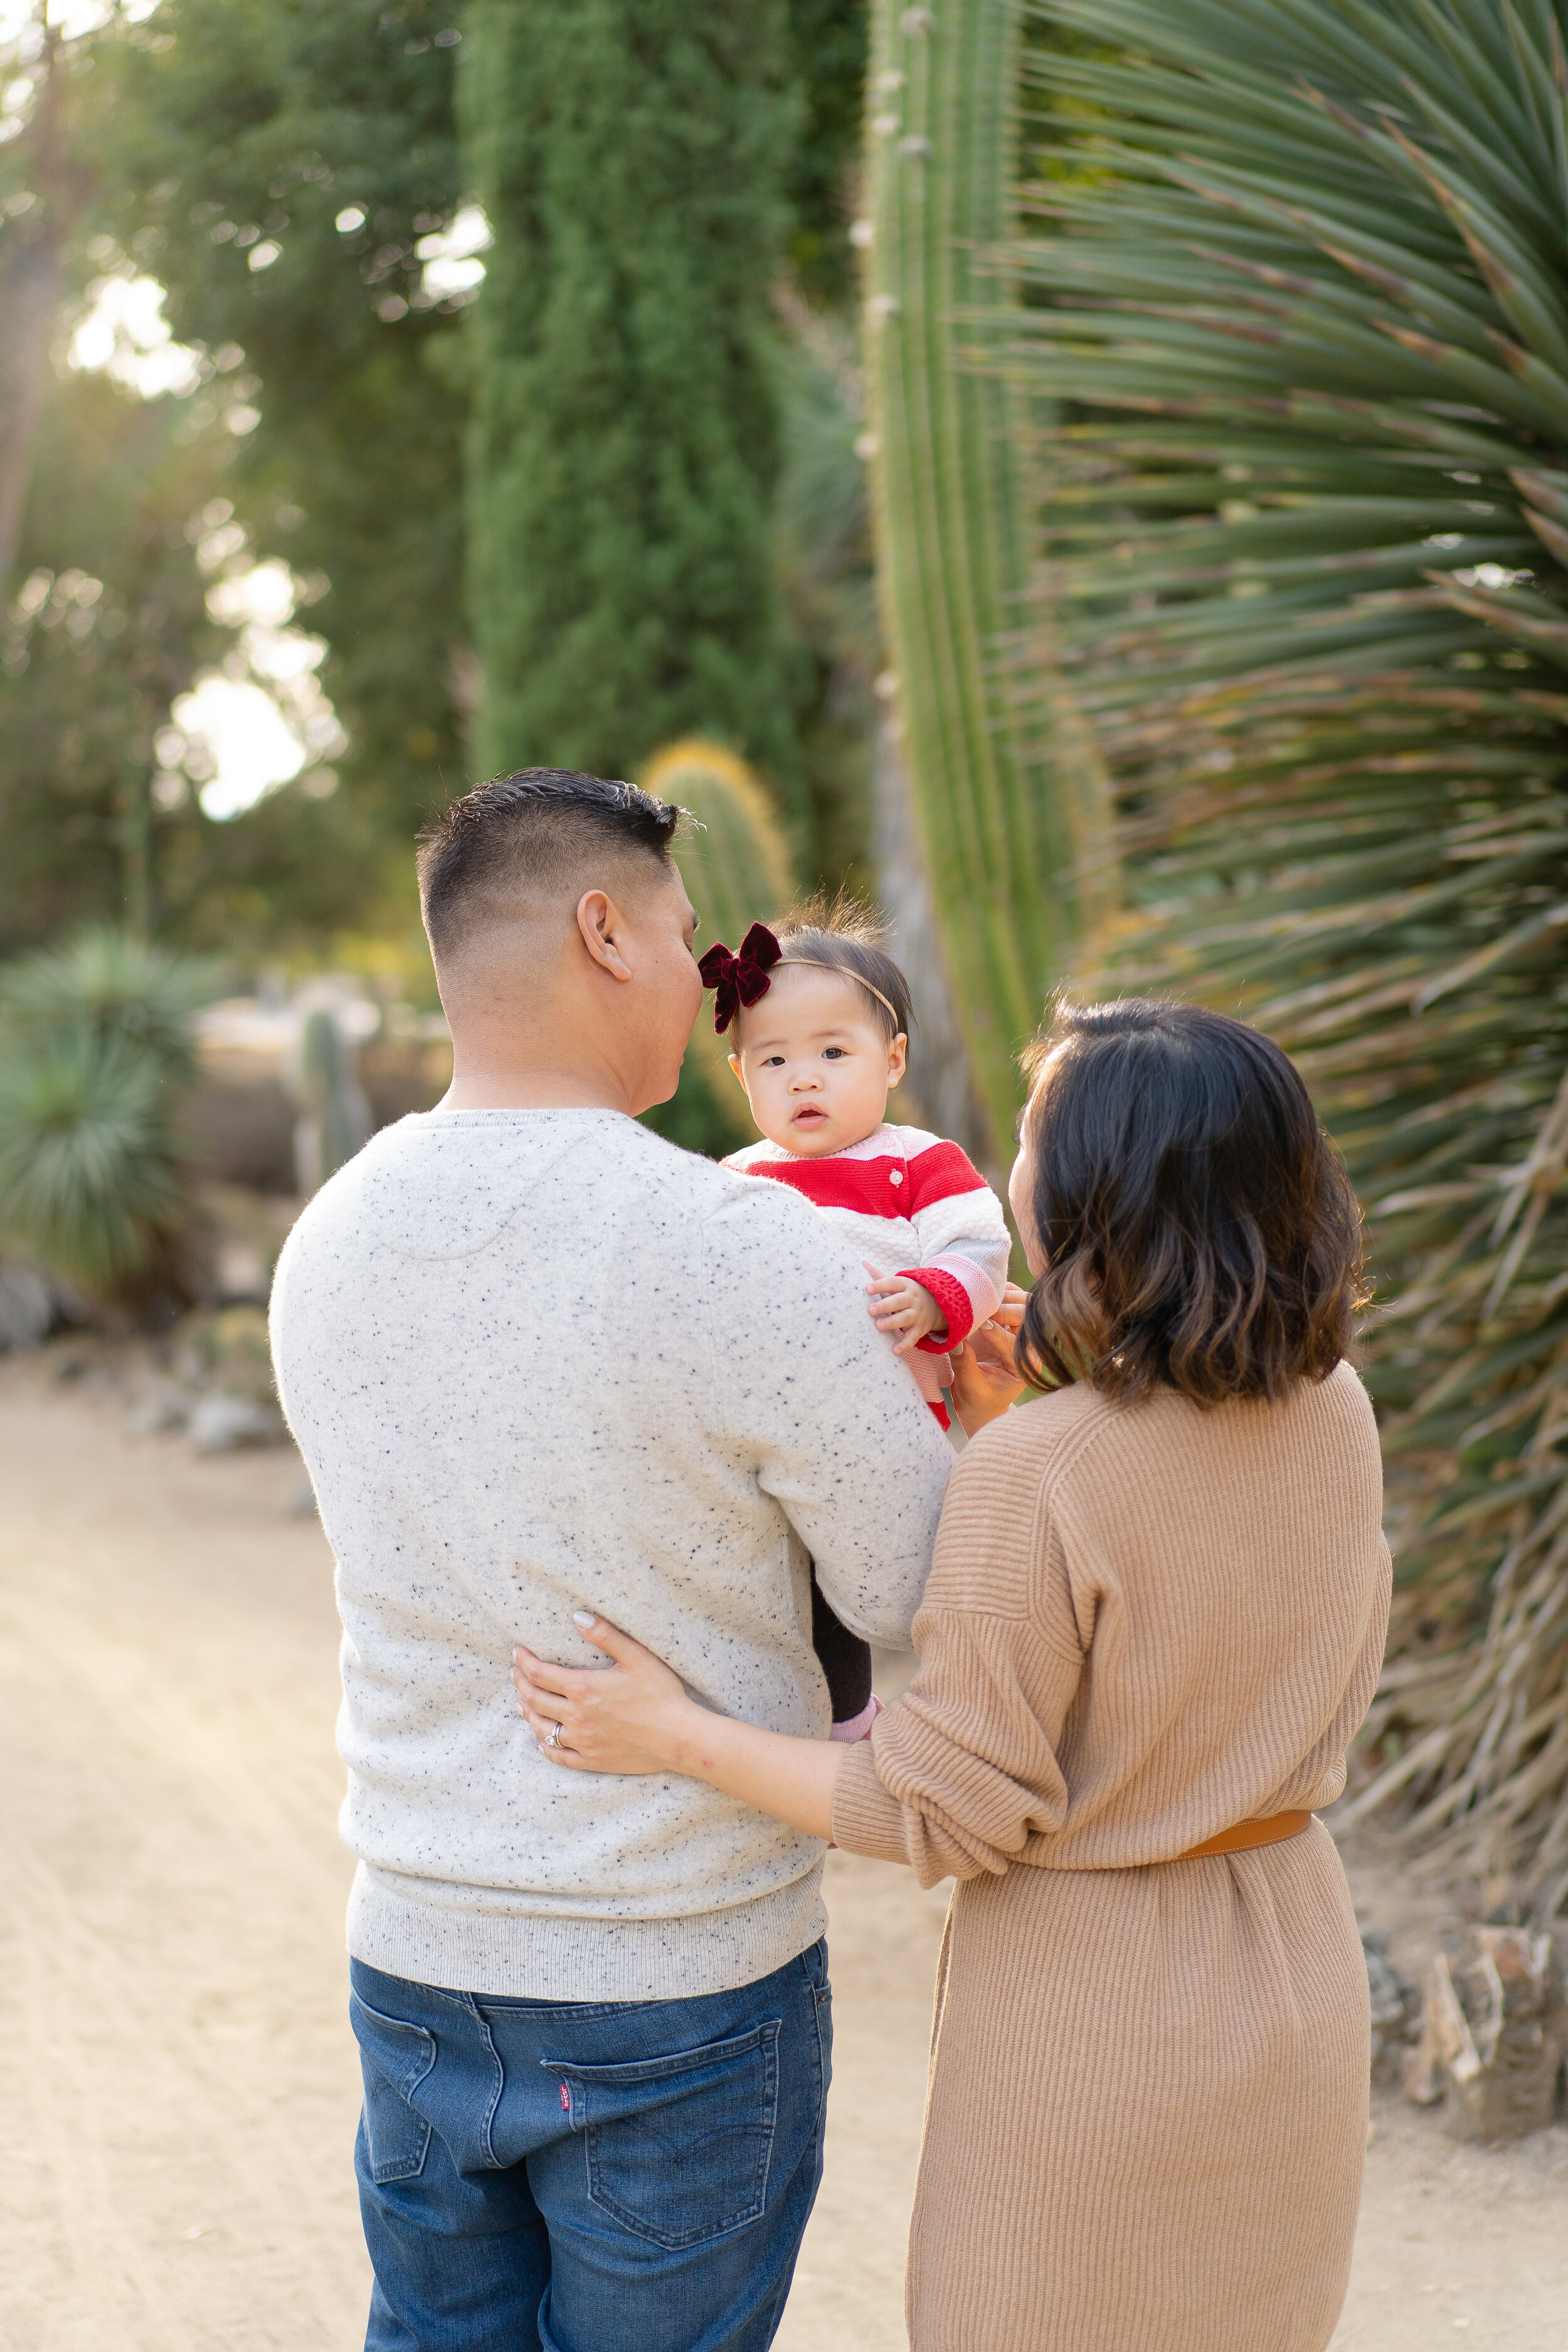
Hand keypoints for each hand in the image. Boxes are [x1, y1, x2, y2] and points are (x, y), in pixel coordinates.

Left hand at [513, 1614, 694, 1774]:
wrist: (678, 1738)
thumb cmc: (661, 1694)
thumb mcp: (636, 1657)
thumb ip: (605, 1635)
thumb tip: (577, 1616)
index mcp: (583, 1689)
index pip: (540, 1674)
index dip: (525, 1662)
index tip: (517, 1652)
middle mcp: (576, 1717)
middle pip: (536, 1700)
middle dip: (521, 1684)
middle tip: (516, 1674)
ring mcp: (583, 1742)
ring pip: (543, 1729)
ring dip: (528, 1714)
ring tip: (521, 1704)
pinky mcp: (593, 1760)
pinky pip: (560, 1756)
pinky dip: (546, 1748)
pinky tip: (541, 1743)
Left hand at [864, 1266, 946, 1357]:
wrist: (935, 1305)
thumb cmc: (906, 1294)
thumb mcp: (897, 1283)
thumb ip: (879, 1276)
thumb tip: (862, 1262)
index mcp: (905, 1286)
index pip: (892, 1283)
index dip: (880, 1285)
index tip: (867, 1289)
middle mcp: (912, 1299)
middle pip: (899, 1301)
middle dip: (885, 1305)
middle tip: (870, 1310)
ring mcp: (917, 1315)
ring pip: (906, 1318)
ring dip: (893, 1322)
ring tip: (878, 1326)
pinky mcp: (919, 1329)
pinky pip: (913, 1338)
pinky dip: (905, 1345)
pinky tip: (894, 1350)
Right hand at [948, 1282, 1029, 1432]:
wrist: (981, 1403)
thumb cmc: (977, 1400)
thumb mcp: (969, 1386)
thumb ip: (964, 1364)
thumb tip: (955, 1340)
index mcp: (1024, 1366)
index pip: (1014, 1342)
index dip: (996, 1332)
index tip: (979, 1326)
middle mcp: (1027, 1348)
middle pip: (1027, 1317)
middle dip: (1006, 1310)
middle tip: (983, 1309)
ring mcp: (1018, 1333)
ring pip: (1023, 1303)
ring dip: (1004, 1297)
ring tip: (981, 1299)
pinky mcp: (1007, 1324)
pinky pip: (1010, 1299)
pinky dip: (999, 1292)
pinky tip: (982, 1293)